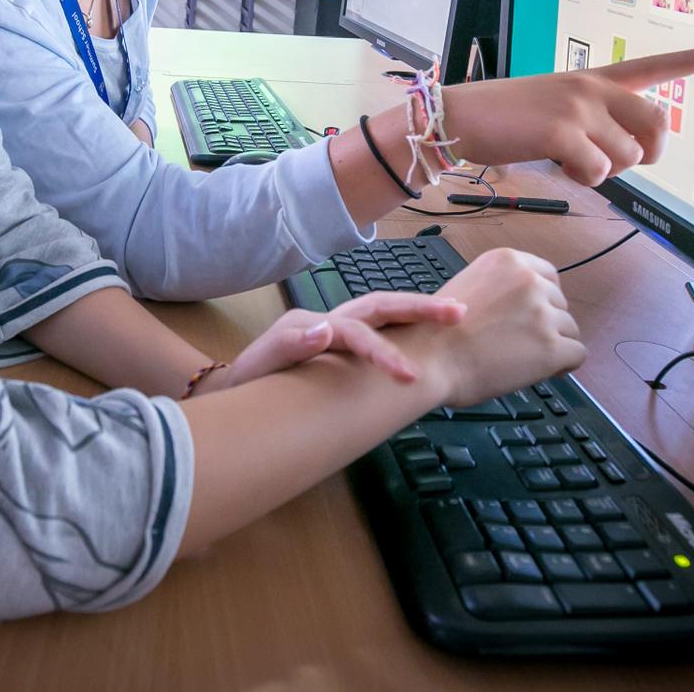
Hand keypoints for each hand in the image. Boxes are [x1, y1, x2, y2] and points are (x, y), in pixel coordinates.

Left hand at [196, 291, 467, 393]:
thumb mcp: (260, 365)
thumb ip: (288, 345)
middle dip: (418, 309)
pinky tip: (434, 335)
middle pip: (380, 306)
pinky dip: (409, 327)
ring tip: (456, 313)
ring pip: (385, 314)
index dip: (382, 350)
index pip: (357, 332)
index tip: (406, 373)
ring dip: (418, 312)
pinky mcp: (345, 344)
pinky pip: (382, 329)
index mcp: (314, 326)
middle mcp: (331, 322)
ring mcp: (339, 330)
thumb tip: (324, 331)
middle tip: (456, 313)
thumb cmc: (249, 379)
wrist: (236, 386)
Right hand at [395, 247, 584, 407]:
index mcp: (507, 261)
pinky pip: (577, 354)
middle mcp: (528, 280)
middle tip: (518, 342)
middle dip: (546, 322)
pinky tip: (540, 371)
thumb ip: (501, 288)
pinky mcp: (552, 347)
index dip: (541, 299)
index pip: (548, 275)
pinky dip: (563, 366)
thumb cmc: (437, 332)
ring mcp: (542, 313)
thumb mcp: (469, 285)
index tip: (529, 316)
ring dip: (552, 344)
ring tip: (520, 358)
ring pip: (569, 329)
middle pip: (560, 303)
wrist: (428, 361)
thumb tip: (529, 307)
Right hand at [442, 44, 693, 184]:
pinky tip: (558, 166)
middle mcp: (592, 87)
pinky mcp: (562, 131)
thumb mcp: (555, 107)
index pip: (651, 65)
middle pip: (657, 125)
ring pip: (629, 157)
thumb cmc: (504, 119)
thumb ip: (593, 120)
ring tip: (569, 161)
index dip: (692, 60)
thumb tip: (623, 154)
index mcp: (592, 78)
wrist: (460, 117)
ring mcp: (579, 107)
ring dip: (604, 172)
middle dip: (646, 155)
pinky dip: (582, 179)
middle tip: (617, 161)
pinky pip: (599, 171)